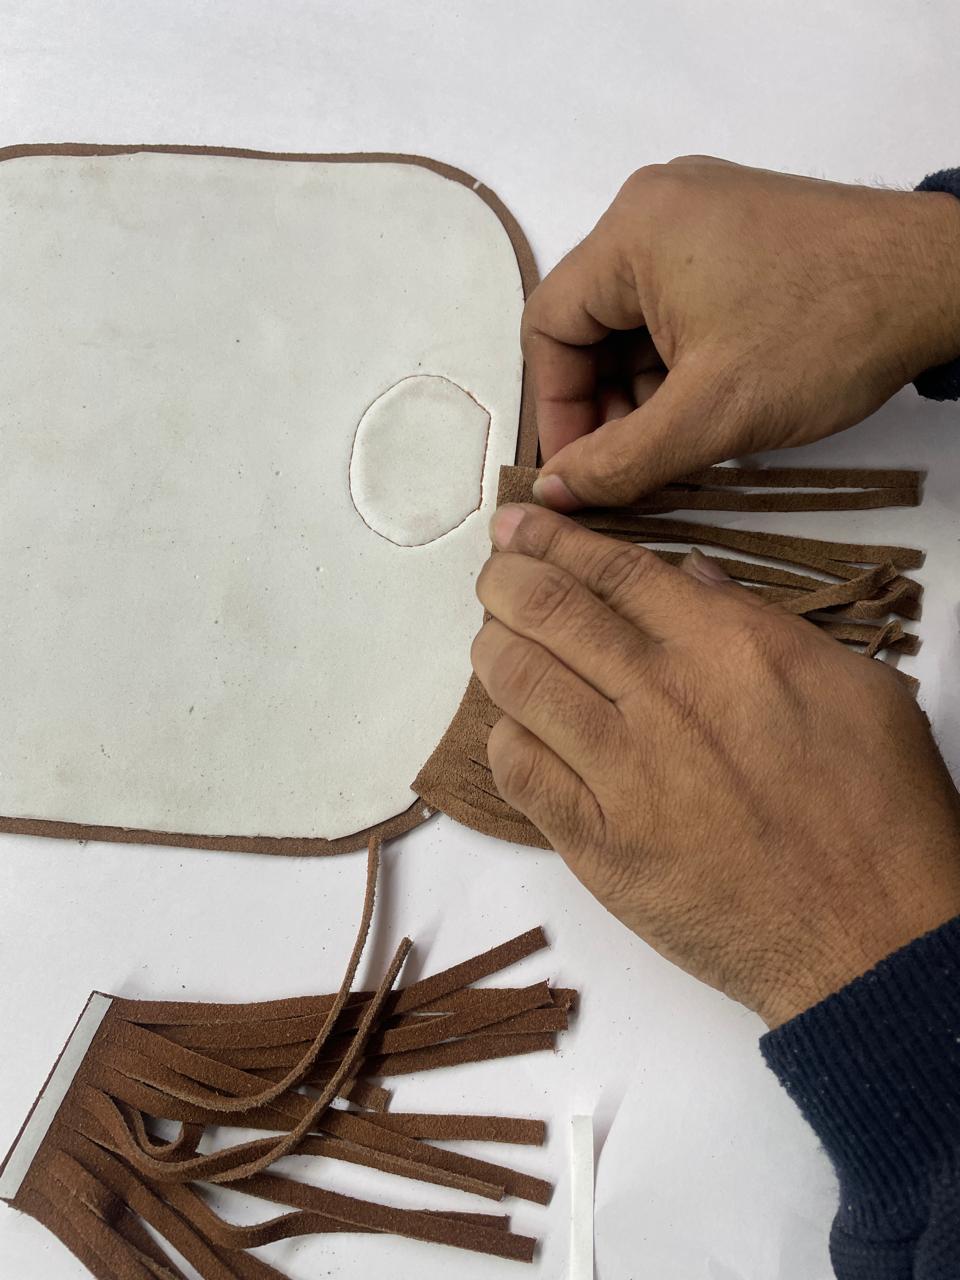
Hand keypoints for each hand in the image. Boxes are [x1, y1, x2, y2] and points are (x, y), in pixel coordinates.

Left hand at [471, 503, 959, 1025]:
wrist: (873, 936)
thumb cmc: (877, 813)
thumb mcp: (852, 685)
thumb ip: (761, 622)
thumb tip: (692, 578)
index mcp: (724, 647)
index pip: (610, 570)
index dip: (550, 539)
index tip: (517, 525)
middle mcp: (663, 697)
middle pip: (548, 611)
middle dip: (504, 579)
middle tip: (493, 574)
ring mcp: (624, 772)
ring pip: (518, 682)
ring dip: (493, 649)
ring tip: (494, 640)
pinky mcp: (600, 845)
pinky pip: (520, 772)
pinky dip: (504, 738)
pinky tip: (516, 730)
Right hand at [523, 156, 959, 509]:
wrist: (941, 283)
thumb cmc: (828, 332)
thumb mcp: (710, 414)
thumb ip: (619, 461)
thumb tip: (554, 492)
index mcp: (632, 230)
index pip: (550, 326)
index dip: (557, 408)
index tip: (577, 470)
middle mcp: (655, 208)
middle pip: (591, 323)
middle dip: (607, 404)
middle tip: (629, 467)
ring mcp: (699, 214)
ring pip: (635, 321)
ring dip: (643, 390)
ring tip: (676, 444)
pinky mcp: (735, 232)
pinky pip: (675, 305)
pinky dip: (677, 361)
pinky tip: (703, 407)